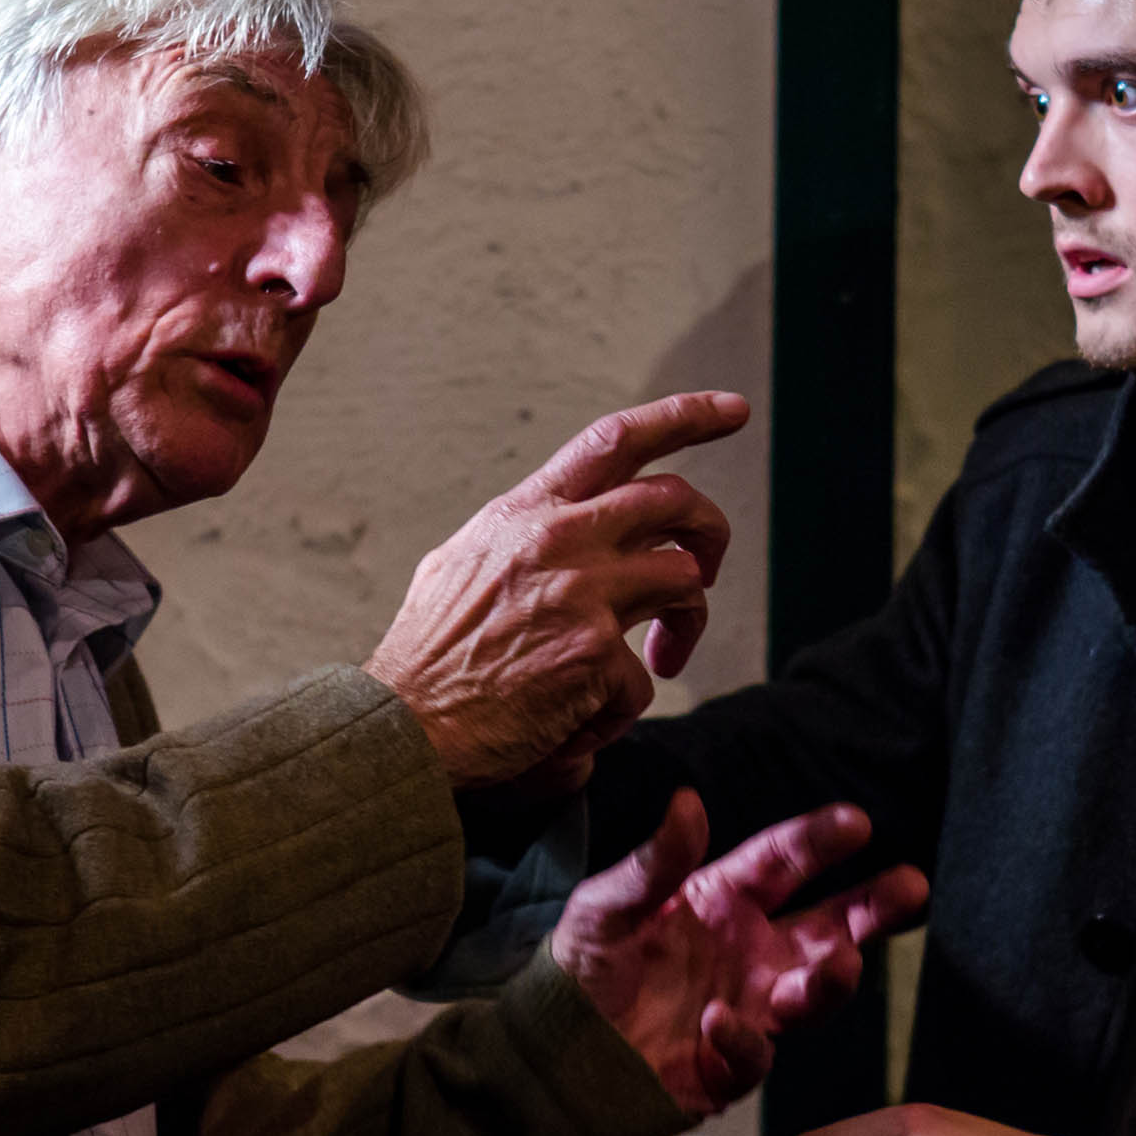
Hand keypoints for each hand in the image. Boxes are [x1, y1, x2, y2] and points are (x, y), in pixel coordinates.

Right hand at [367, 392, 746, 788]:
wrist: (402, 727)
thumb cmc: (428, 657)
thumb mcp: (461, 565)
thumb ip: (519, 540)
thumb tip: (554, 526)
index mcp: (525, 513)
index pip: (615, 439)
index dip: (684, 415)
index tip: (733, 408)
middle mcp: (558, 538)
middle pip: (675, 501)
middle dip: (710, 532)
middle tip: (705, 569)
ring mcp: (582, 592)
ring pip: (684, 580)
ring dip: (685, 623)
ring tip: (661, 654)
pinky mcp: (596, 652)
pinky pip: (644, 675)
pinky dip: (621, 705)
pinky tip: (583, 720)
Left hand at [552, 790, 928, 1116]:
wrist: (552, 1050)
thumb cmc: (582, 966)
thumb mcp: (606, 905)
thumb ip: (653, 863)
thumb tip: (689, 800)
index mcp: (724, 900)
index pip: (782, 862)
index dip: (819, 841)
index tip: (858, 821)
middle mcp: (750, 952)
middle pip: (828, 926)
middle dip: (872, 908)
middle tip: (911, 888)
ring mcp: (747, 1009)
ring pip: (811, 993)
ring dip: (832, 978)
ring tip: (842, 962)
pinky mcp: (727, 1068)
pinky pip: (753, 1055)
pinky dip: (743, 1038)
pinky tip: (717, 1020)